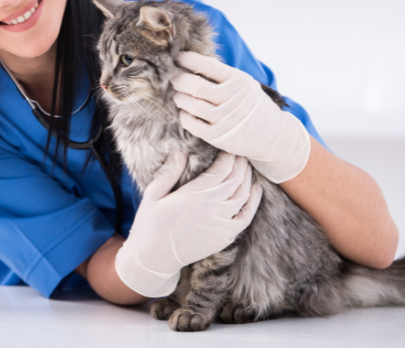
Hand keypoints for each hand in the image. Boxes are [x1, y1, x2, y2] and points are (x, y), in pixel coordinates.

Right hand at [115, 150, 262, 297]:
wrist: (154, 259)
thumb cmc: (150, 224)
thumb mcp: (153, 195)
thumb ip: (169, 172)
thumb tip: (181, 151)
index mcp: (193, 194)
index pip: (222, 168)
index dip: (229, 154)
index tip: (228, 145)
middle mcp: (211, 207)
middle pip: (236, 178)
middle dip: (240, 162)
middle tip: (239, 150)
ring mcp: (221, 223)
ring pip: (243, 194)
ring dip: (248, 177)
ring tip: (245, 165)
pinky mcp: (225, 236)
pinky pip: (246, 216)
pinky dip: (254, 200)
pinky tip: (254, 188)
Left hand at [170, 51, 310, 182]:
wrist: (273, 134)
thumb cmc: (251, 104)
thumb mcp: (244, 84)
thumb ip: (223, 74)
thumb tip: (191, 61)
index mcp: (239, 81)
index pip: (208, 66)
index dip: (188, 60)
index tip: (177, 57)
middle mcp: (233, 99)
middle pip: (196, 86)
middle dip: (179, 80)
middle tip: (172, 78)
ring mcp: (226, 119)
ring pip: (193, 106)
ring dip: (180, 98)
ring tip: (177, 95)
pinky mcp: (219, 136)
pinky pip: (194, 125)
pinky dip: (184, 117)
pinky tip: (184, 112)